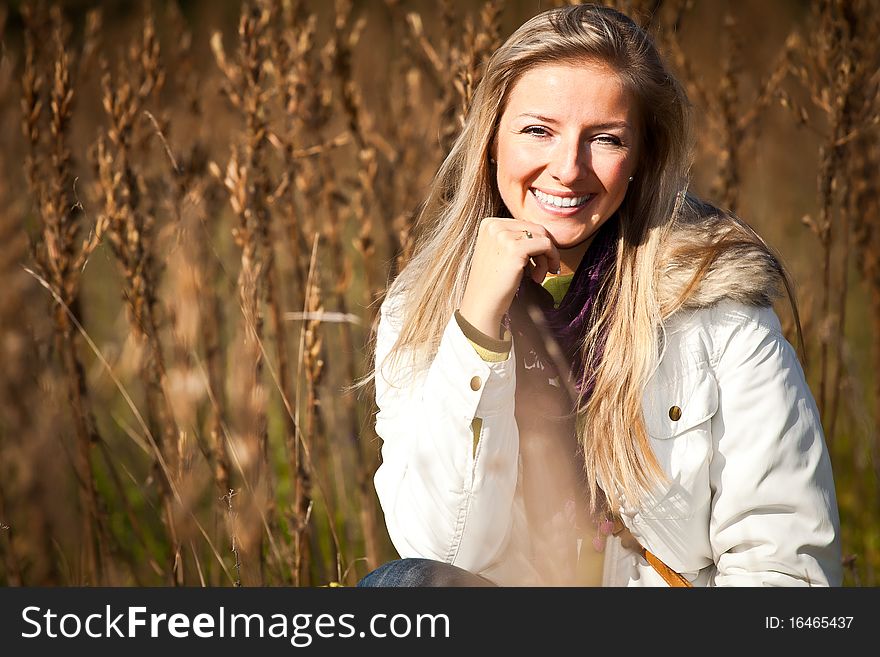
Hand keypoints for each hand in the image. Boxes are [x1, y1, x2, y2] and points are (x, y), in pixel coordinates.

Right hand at [459, 217, 560, 338]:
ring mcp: (504, 235)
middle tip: (544, 270)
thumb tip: (544, 233)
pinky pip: (546, 245)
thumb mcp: (500, 252)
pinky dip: (551, 259)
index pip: (525, 224)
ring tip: (539, 276)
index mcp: (490, 224)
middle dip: (544, 250)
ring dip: (547, 257)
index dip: (536, 243)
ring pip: (543, 236)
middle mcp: (495, 226)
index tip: (538, 260)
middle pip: (536, 228)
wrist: (482, 303)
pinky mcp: (515, 248)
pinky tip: (540, 277)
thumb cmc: (494, 282)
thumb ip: (515, 238)